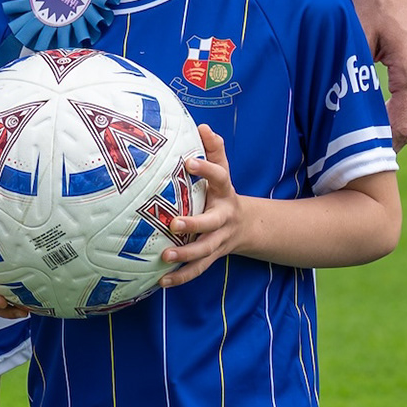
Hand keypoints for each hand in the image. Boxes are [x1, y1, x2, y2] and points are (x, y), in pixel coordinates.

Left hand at [152, 129, 245, 289]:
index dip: (206, 169)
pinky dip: (180, 277)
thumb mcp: (222, 171)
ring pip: (204, 251)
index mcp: (225, 193)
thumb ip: (214, 150)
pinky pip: (197, 270)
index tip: (188, 162)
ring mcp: (219, 240)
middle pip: (211, 223)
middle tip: (173, 223)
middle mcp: (224, 218)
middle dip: (194, 224)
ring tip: (164, 256)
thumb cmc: (222, 193)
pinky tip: (161, 281)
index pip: (220, 177)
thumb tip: (203, 125)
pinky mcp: (211, 256)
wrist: (245, 226)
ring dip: (186, 256)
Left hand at [351, 0, 406, 147]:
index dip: (378, 147)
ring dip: (390, 130)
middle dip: (384, 145)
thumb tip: (337, 103)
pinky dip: (395, 112)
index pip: (400, 125)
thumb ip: (353, 68)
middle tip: (353, 161)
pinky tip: (370, 116)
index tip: (354, 160)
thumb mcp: (356, 32)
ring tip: (358, 144)